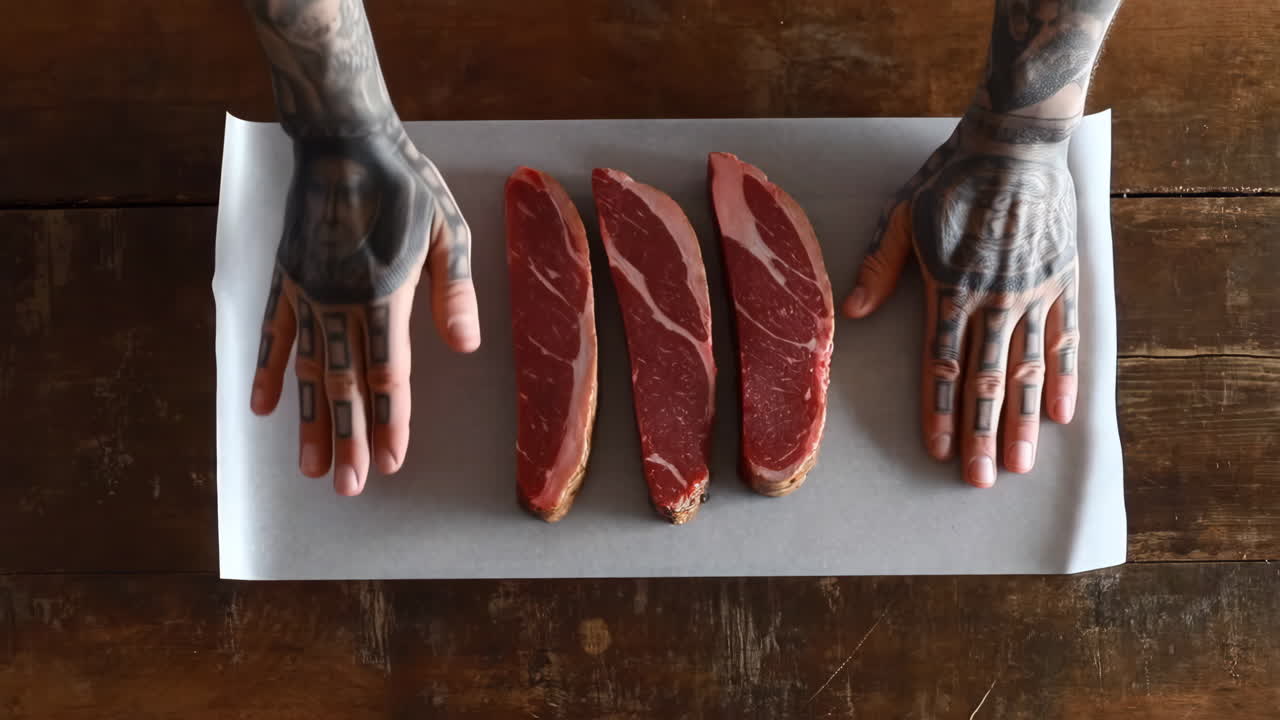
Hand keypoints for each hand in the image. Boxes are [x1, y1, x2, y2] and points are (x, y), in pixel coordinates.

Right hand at [249, 126, 479, 495]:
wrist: (343, 141)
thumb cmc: (406, 186)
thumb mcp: (449, 231)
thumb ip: (454, 291)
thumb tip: (467, 347)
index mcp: (385, 293)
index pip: (389, 371)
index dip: (391, 419)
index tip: (392, 460)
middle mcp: (340, 300)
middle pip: (345, 383)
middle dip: (348, 438)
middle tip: (347, 487)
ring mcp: (307, 291)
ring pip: (308, 369)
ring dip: (309, 421)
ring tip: (308, 469)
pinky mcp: (285, 278)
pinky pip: (272, 332)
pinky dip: (267, 371)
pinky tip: (263, 408)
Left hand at [843, 112, 1079, 487]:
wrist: (1015, 143)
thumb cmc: (951, 179)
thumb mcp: (902, 217)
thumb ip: (879, 268)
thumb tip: (851, 313)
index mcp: (949, 289)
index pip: (940, 365)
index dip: (939, 411)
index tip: (937, 451)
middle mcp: (993, 301)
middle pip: (984, 381)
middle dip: (979, 435)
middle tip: (978, 480)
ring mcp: (1033, 293)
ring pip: (1027, 370)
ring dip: (1020, 420)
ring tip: (1018, 465)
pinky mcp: (1064, 280)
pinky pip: (1067, 338)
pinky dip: (1065, 377)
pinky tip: (1062, 416)